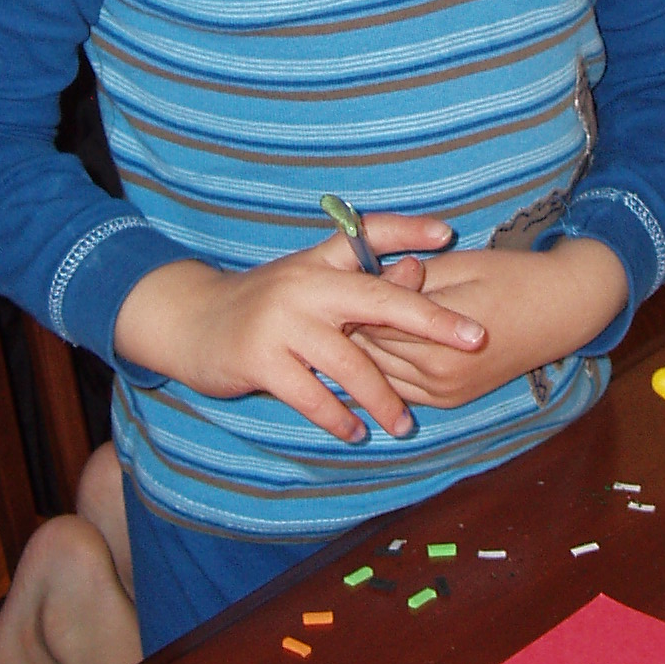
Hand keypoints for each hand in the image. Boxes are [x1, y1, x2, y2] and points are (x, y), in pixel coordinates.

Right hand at [112, 217, 481, 443]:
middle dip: (431, 320)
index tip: (446, 234)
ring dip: (383, 398)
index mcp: (318, 261)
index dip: (407, 231)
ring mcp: (282, 322)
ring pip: (351, 363)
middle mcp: (305, 284)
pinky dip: (338, 418)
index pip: (366, 235)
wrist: (190, 320)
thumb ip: (353, 281)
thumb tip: (416, 274)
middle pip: (378, 299)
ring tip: (405, 423)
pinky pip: (312, 395)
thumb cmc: (262, 304)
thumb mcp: (304, 281)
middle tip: (474, 339)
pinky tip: (355, 432)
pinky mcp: (261, 359)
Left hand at [356, 239, 627, 408]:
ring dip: (361, 352)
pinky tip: (367, 350)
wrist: (563, 311)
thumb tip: (371, 280)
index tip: (339, 281)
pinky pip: (399, 389)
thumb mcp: (459, 266)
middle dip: (351, 326)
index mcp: (439, 338)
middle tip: (332, 302)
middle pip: (371, 351)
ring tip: (341, 324)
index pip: (373, 322)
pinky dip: (380, 371)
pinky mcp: (450, 400)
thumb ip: (411, 280)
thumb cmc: (513, 277)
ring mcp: (445, 392)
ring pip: (380, 374)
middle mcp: (439, 374)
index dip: (353, 300)